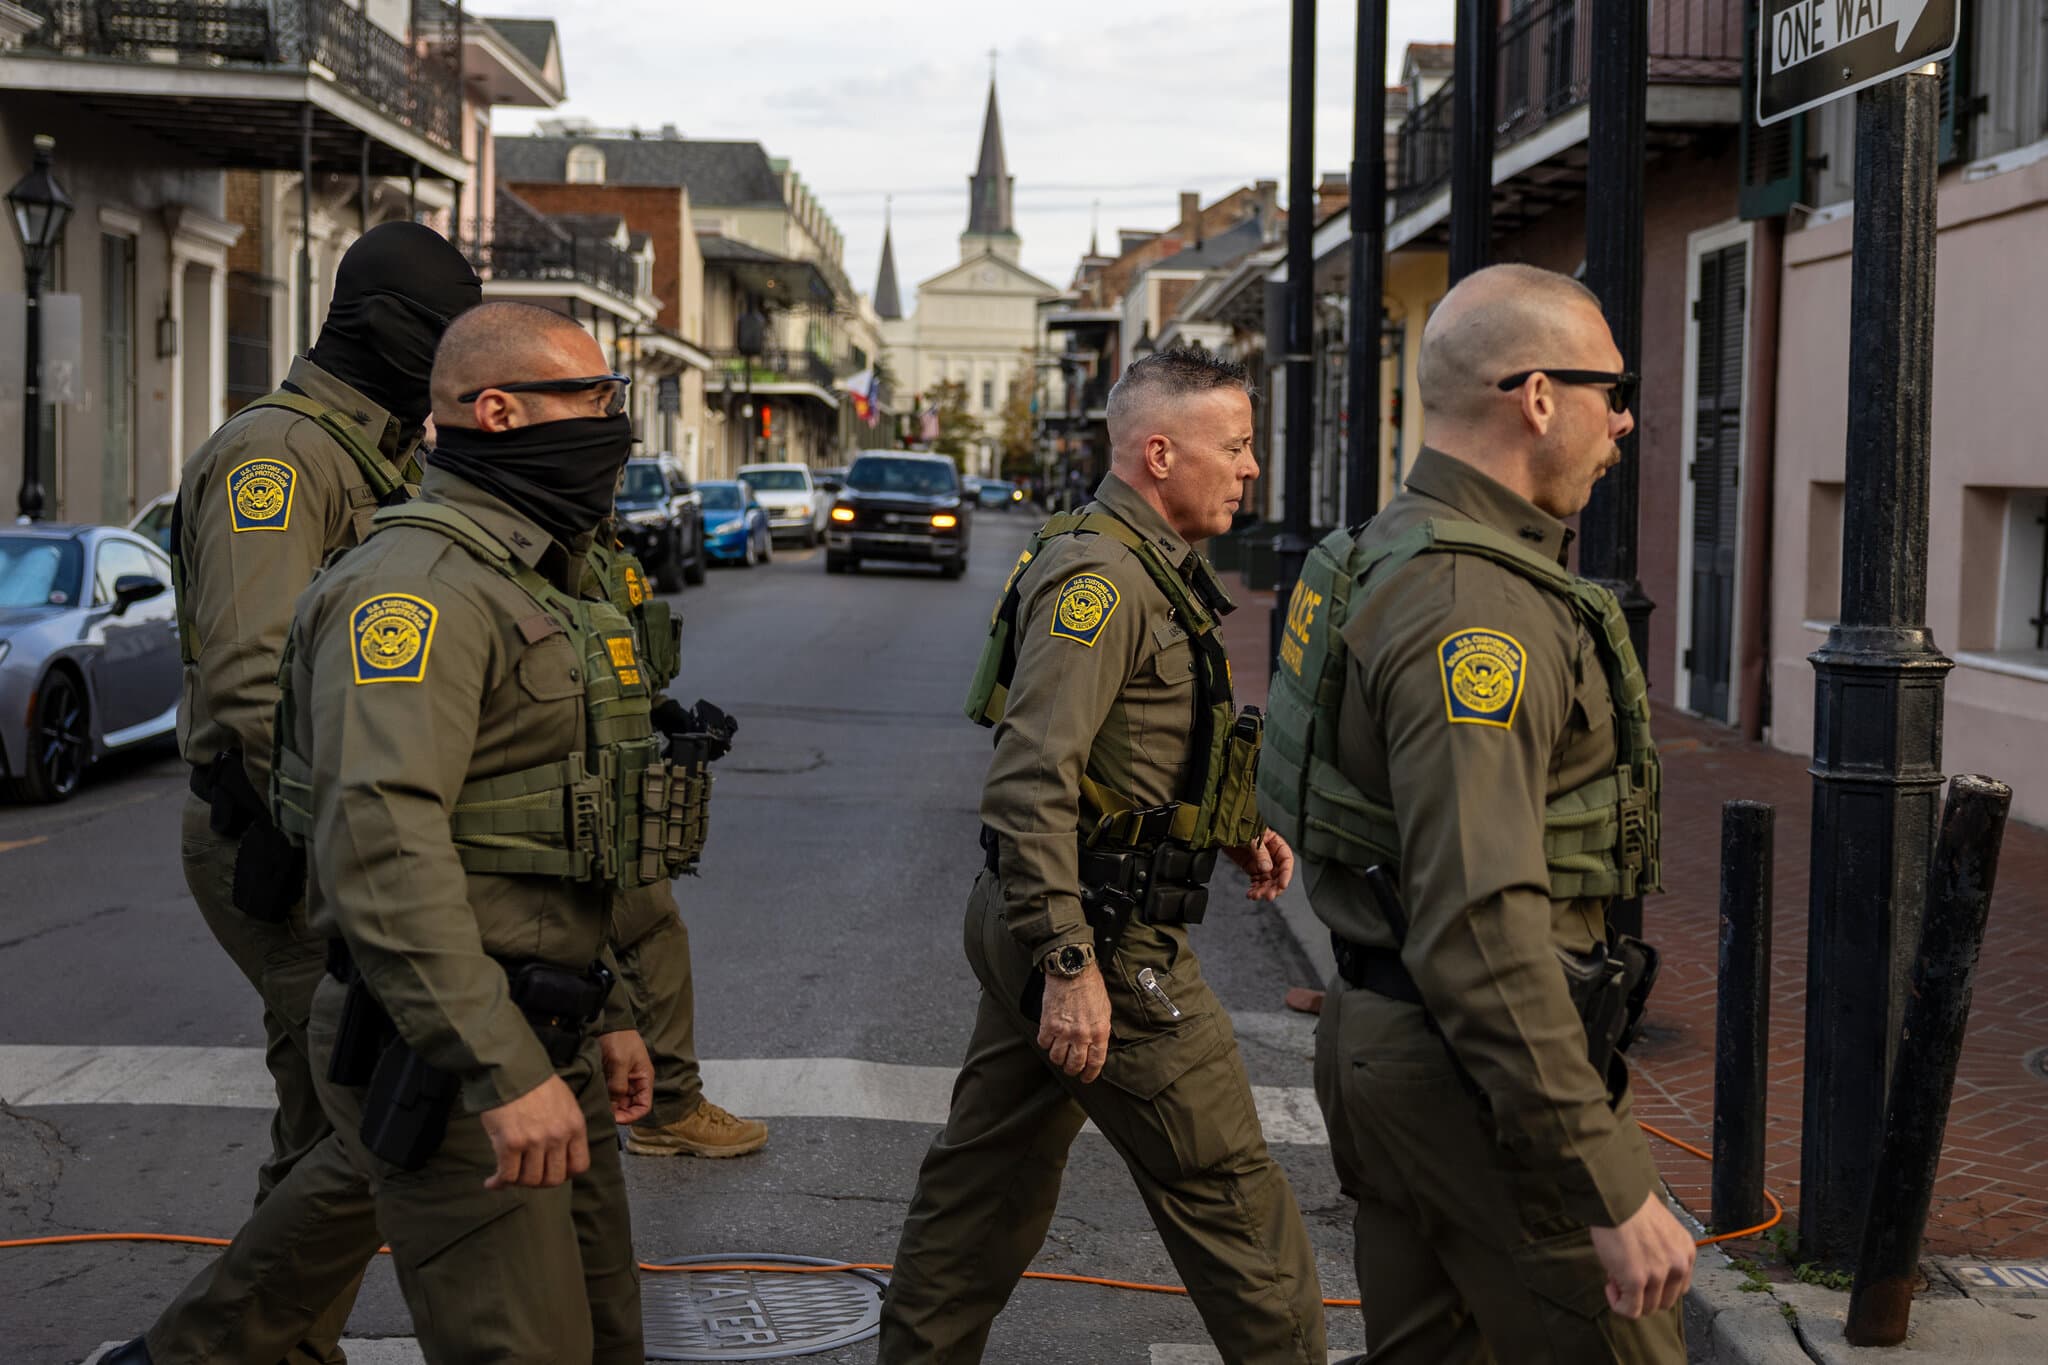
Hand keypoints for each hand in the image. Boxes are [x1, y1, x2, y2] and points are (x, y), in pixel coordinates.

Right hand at [479, 1075, 589, 1189]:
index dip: (565, 1174)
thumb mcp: (565, 1102)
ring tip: (509, 1176)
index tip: (551, 1171)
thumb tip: (557, 1152)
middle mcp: (558, 1136)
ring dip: (518, 1182)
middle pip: (553, 1178)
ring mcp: (534, 1141)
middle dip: (539, 1182)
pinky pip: (507, 1175)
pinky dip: (499, 1182)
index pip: (579, 1166)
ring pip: (530, 1180)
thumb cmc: (536, 1083)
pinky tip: (492, 1181)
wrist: (510, 1069)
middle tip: (527, 1176)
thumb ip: (566, 1127)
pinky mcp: (510, 1144)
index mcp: (575, 1126)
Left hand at [597, 1028, 654, 1124]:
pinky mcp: (612, 1077)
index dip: (632, 1116)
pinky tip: (596, 1098)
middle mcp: (635, 1082)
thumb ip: (619, 1085)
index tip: (616, 1118)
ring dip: (610, 1105)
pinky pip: (610, 1093)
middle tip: (603, 1114)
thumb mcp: (620, 1062)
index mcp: (644, 1079)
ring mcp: (623, 1080)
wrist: (609, 1022)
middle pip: (630, 1106)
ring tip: (598, 1106)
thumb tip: (615, 1106)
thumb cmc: (620, 1039)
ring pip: (619, 1101)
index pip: (644, 1106)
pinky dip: (604, 1098)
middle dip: (618, 1112)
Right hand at [1036, 965, 1111, 1082]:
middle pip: (1074, 1064)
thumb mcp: (1104, 1010)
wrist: (1073, 970)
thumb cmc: (1090, 986)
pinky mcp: (1048, 1024)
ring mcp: (1064, 1031)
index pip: (1095, 1062)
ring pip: (1057, 1058)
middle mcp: (1082, 1035)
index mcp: (1099, 1032)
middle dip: (1072, 1069)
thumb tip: (1096, 1045)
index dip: (1089, 1074)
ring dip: (1058, 1058)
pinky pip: (1044, 1044)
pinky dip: (1046, 1044)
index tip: (1085, 1077)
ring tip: (1059, 1052)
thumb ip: (1100, 1031)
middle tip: (1070, 1067)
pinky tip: (1049, 1038)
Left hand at [1226, 829, 1294, 900]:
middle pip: (1278, 874)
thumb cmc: (1240, 826)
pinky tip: (1250, 894)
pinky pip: (1257, 881)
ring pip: (1268, 881)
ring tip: (1255, 896)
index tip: (1282, 885)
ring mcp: (1262, 863)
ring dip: (1263, 890)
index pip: (1286, 860)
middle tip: (1268, 896)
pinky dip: (1255, 889)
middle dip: (1274, 887)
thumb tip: (1267, 869)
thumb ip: (1260, 853)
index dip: (1286, 874)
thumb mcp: (1252, 837)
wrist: (1222, 828)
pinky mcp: (1252, 868)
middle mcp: (1271, 855)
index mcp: (1276, 844)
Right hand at [1589, 1192, 1695, 1318]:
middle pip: (1665, 1301)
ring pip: (1648, 1308)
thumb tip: (1645, 1269)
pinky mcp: (1636, 1279)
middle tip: (1624, 1276)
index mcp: (1686, 1252)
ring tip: (1614, 1277)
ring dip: (1629, 1298)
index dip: (1656, 1285)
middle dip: (1644, 1294)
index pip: (1679, 1287)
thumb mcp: (1661, 1228)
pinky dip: (1618, 1304)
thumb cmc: (1632, 1205)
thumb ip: (1662, 1251)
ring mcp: (1659, 1274)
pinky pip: (1630, 1309)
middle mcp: (1678, 1265)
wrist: (1616, 1196)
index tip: (1639, 1274)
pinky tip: (1610, 1288)